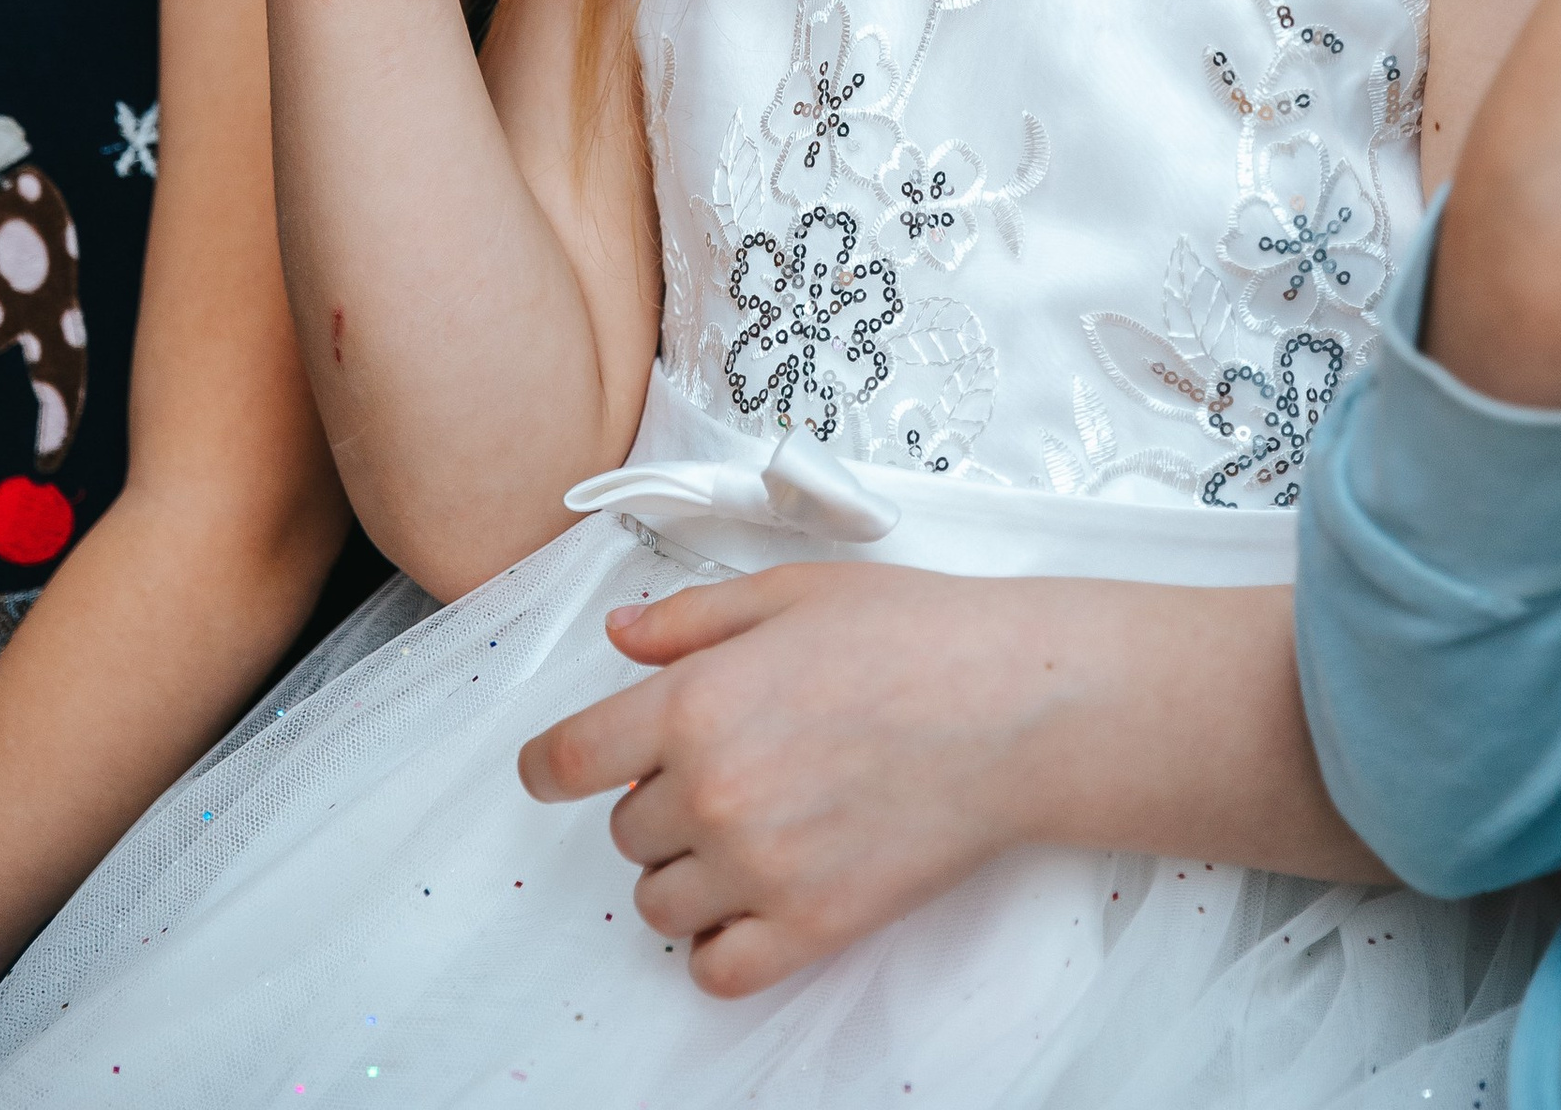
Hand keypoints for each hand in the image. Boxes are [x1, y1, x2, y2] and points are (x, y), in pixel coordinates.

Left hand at [521, 563, 1061, 995]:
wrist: (1013, 706)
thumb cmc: (914, 635)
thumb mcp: (791, 591)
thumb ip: (691, 620)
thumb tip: (619, 638)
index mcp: (696, 702)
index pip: (566, 762)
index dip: (546, 768)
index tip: (554, 773)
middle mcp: (712, 792)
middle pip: (624, 832)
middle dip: (656, 802)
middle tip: (725, 769)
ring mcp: (759, 868)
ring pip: (658, 904)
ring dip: (684, 873)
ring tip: (748, 831)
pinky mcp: (810, 926)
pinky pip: (717, 970)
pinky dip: (719, 945)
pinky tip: (752, 902)